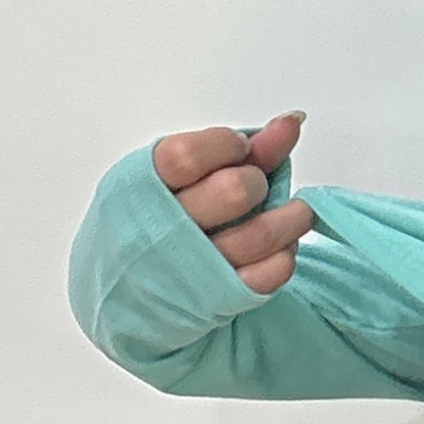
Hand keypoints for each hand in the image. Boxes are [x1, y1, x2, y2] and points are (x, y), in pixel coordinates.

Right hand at [152, 112, 316, 295]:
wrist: (125, 294)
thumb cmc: (155, 221)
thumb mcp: (181, 178)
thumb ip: (241, 149)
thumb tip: (291, 122)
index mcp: (140, 188)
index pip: (186, 157)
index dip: (225, 145)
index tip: (238, 147)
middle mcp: (162, 230)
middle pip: (231, 193)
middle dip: (256, 181)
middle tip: (258, 183)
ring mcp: (188, 270)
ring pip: (258, 236)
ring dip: (291, 218)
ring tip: (298, 211)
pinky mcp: (215, 301)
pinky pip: (266, 276)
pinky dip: (284, 257)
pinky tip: (282, 246)